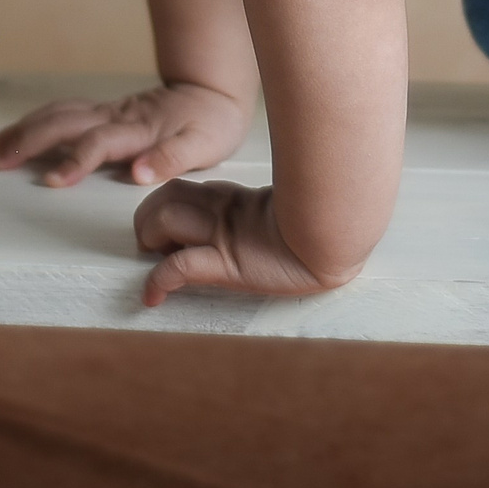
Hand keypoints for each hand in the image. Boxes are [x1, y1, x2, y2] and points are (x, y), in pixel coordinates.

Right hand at [0, 81, 247, 188]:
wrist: (213, 89)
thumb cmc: (210, 123)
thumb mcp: (204, 145)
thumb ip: (173, 158)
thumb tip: (140, 173)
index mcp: (138, 129)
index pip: (98, 144)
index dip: (74, 162)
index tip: (50, 182)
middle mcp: (115, 116)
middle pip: (64, 123)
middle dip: (27, 140)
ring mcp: (107, 110)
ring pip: (57, 113)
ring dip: (23, 129)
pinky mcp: (103, 110)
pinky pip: (62, 111)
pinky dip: (36, 120)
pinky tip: (19, 132)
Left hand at [134, 179, 344, 305]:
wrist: (340, 239)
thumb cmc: (325, 227)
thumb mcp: (288, 214)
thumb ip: (267, 210)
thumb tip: (273, 205)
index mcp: (237, 199)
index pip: (185, 189)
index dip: (164, 201)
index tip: (162, 227)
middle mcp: (224, 211)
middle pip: (166, 195)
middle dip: (148, 216)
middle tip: (152, 241)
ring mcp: (224, 235)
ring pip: (166, 218)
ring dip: (150, 237)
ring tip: (154, 257)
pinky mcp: (226, 263)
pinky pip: (179, 267)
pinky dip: (158, 282)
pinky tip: (152, 298)